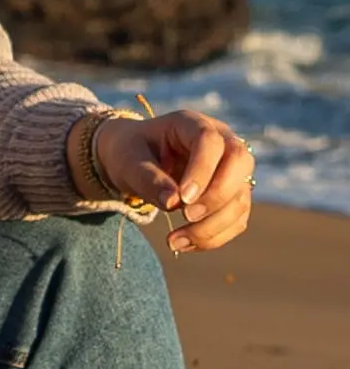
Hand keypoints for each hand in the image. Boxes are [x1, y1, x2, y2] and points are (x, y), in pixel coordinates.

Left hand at [91, 110, 254, 253]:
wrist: (133, 161)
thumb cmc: (129, 154)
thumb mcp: (127, 162)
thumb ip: (147, 178)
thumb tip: (172, 203)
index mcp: (192, 124)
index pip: (210, 141)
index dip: (202, 170)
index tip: (182, 199)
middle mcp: (220, 142)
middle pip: (241, 162)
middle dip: (217, 196)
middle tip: (186, 217)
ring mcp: (230, 169)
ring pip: (241, 196)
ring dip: (213, 226)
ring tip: (174, 242)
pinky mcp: (231, 195)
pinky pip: (236, 218)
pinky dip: (214, 236)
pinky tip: (184, 244)